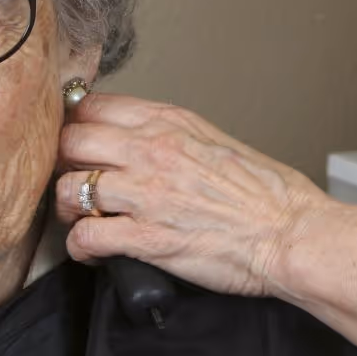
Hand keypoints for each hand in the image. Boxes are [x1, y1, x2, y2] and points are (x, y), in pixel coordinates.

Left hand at [55, 93, 333, 296]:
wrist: (290, 232)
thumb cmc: (268, 193)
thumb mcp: (216, 140)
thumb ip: (173, 133)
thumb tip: (141, 135)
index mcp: (170, 123)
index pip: (93, 106)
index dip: (77, 123)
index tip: (78, 138)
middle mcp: (152, 151)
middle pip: (72, 142)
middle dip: (66, 162)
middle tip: (75, 176)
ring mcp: (146, 194)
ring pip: (69, 188)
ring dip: (68, 206)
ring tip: (81, 215)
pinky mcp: (146, 237)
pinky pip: (85, 236)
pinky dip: (80, 246)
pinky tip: (90, 249)